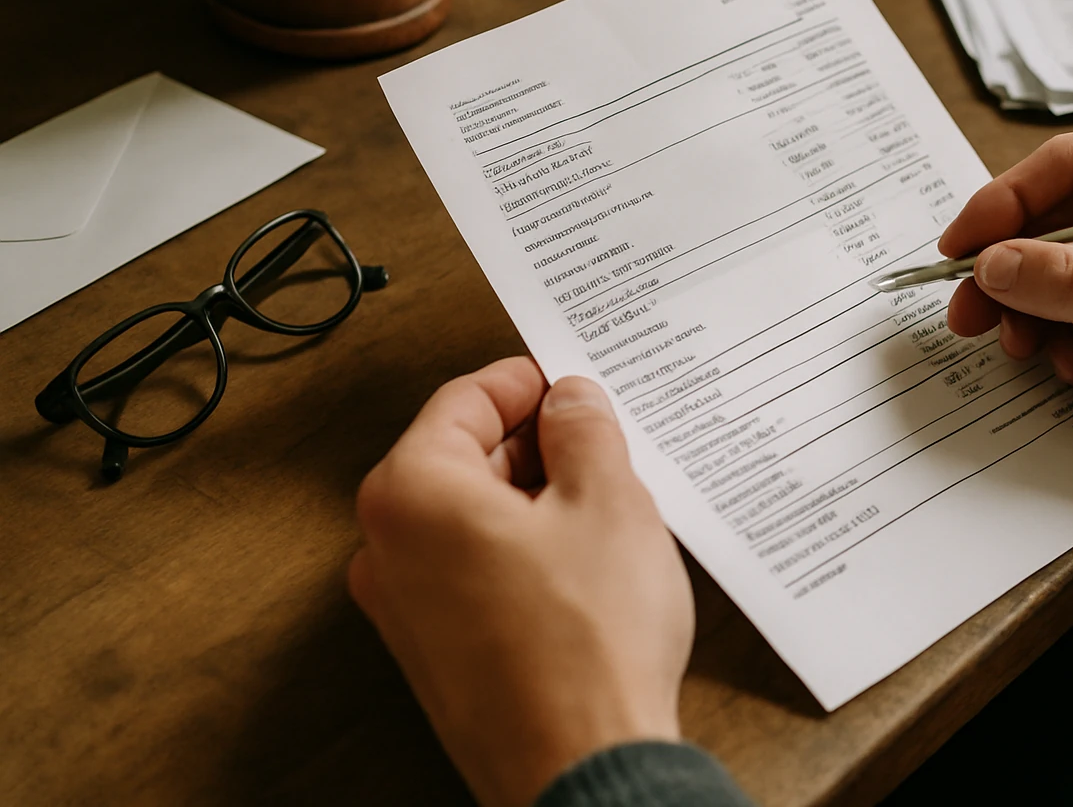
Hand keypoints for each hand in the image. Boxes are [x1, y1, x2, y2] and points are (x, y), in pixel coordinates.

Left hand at [349, 359, 692, 806]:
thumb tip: (571, 402)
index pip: (464, 399)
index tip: (568, 382)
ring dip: (533, 500)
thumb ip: (584, 429)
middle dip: (533, 443)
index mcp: (412, 493)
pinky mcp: (437, 654)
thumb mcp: (608, 499)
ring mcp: (406, 610)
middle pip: (461, 457)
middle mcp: (388, 549)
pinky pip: (475, 572)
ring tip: (605, 508)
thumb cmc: (586, 647)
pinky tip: (584, 566)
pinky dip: (523, 552)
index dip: (527, 381)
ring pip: (471, 518)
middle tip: (599, 440)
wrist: (584, 768)